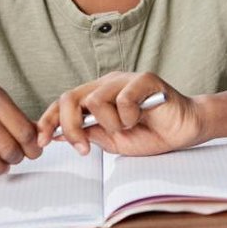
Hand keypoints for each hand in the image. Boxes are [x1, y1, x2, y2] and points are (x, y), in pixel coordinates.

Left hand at [36, 72, 206, 155]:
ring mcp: (125, 79)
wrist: (185, 130)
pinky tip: (141, 117)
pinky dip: (129, 116)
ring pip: (95, 100)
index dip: (49, 121)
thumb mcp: (112, 141)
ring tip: (128, 127)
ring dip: (109, 124)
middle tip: (83, 148)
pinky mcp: (144, 79)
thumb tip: (58, 135)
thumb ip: (89, 134)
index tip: (41, 142)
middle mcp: (107, 83)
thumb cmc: (152, 134)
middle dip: (70, 127)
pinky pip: (122, 99)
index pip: (63, 102)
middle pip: (70, 98)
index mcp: (97, 95)